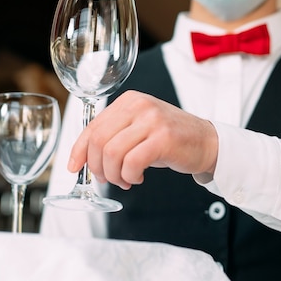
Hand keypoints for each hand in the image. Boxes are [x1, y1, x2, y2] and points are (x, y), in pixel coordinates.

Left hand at [68, 90, 218, 189]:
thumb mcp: (137, 129)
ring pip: (112, 153)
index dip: (79, 149)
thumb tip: (82, 158)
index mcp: (128, 101)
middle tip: (107, 179)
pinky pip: (132, 163)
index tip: (74, 166)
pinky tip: (137, 178)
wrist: (207, 142)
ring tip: (125, 179)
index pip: (92, 126)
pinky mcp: (163, 138)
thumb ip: (113, 136)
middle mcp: (138, 105)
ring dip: (114, 175)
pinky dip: (129, 176)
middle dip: (97, 166)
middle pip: (99, 140)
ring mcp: (152, 120)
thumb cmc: (168, 139)